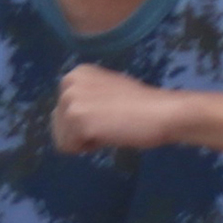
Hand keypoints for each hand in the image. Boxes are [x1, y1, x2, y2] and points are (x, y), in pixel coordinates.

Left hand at [55, 65, 187, 154]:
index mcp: (76, 74)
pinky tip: (109, 133)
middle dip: (82, 130)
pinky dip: (89, 147)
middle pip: (58, 125)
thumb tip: (69, 114)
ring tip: (110, 126)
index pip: (63, 111)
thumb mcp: (106, 91)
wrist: (163, 112)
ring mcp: (71, 101)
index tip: (109, 112)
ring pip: (62, 138)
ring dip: (85, 139)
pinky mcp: (77, 120)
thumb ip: (86, 97)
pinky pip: (69, 148)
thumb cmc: (140, 105)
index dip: (86, 119)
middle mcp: (68, 84)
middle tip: (111, 121)